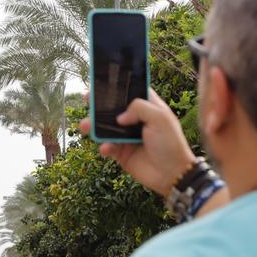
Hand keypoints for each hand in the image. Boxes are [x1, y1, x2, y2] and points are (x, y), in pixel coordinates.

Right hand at [81, 89, 196, 196]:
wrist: (171, 174)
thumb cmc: (171, 144)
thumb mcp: (160, 118)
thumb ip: (139, 108)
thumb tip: (119, 118)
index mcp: (149, 108)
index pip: (132, 92)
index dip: (119, 87)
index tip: (103, 82)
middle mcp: (137, 120)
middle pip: (115, 109)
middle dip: (100, 105)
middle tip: (87, 100)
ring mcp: (128, 137)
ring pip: (106, 128)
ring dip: (94, 126)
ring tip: (84, 126)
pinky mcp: (122, 153)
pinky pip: (108, 147)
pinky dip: (104, 147)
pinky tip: (106, 148)